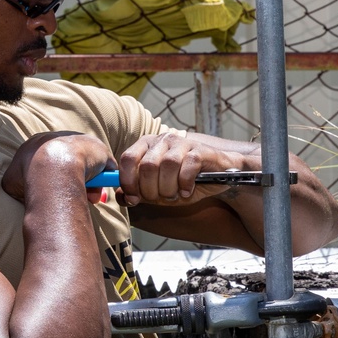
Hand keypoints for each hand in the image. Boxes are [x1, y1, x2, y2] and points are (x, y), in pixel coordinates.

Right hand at [2, 131, 115, 204]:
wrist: (51, 168)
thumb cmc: (28, 176)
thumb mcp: (12, 180)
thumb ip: (19, 182)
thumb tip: (27, 189)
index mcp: (40, 142)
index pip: (50, 160)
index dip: (54, 178)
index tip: (57, 192)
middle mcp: (61, 138)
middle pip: (71, 163)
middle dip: (74, 183)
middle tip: (77, 198)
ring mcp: (81, 141)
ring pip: (87, 167)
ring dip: (88, 185)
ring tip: (88, 199)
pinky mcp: (99, 149)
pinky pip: (105, 167)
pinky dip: (104, 180)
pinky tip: (97, 193)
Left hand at [116, 132, 245, 205]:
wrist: (216, 176)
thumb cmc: (183, 182)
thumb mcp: (157, 191)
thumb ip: (137, 192)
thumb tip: (120, 197)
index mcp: (147, 145)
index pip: (128, 158)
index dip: (128, 181)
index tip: (134, 198)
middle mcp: (162, 139)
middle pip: (147, 165)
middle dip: (151, 189)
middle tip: (160, 198)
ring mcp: (182, 143)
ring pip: (167, 165)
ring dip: (168, 187)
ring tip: (174, 194)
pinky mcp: (200, 150)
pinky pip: (187, 167)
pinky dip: (185, 183)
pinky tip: (187, 190)